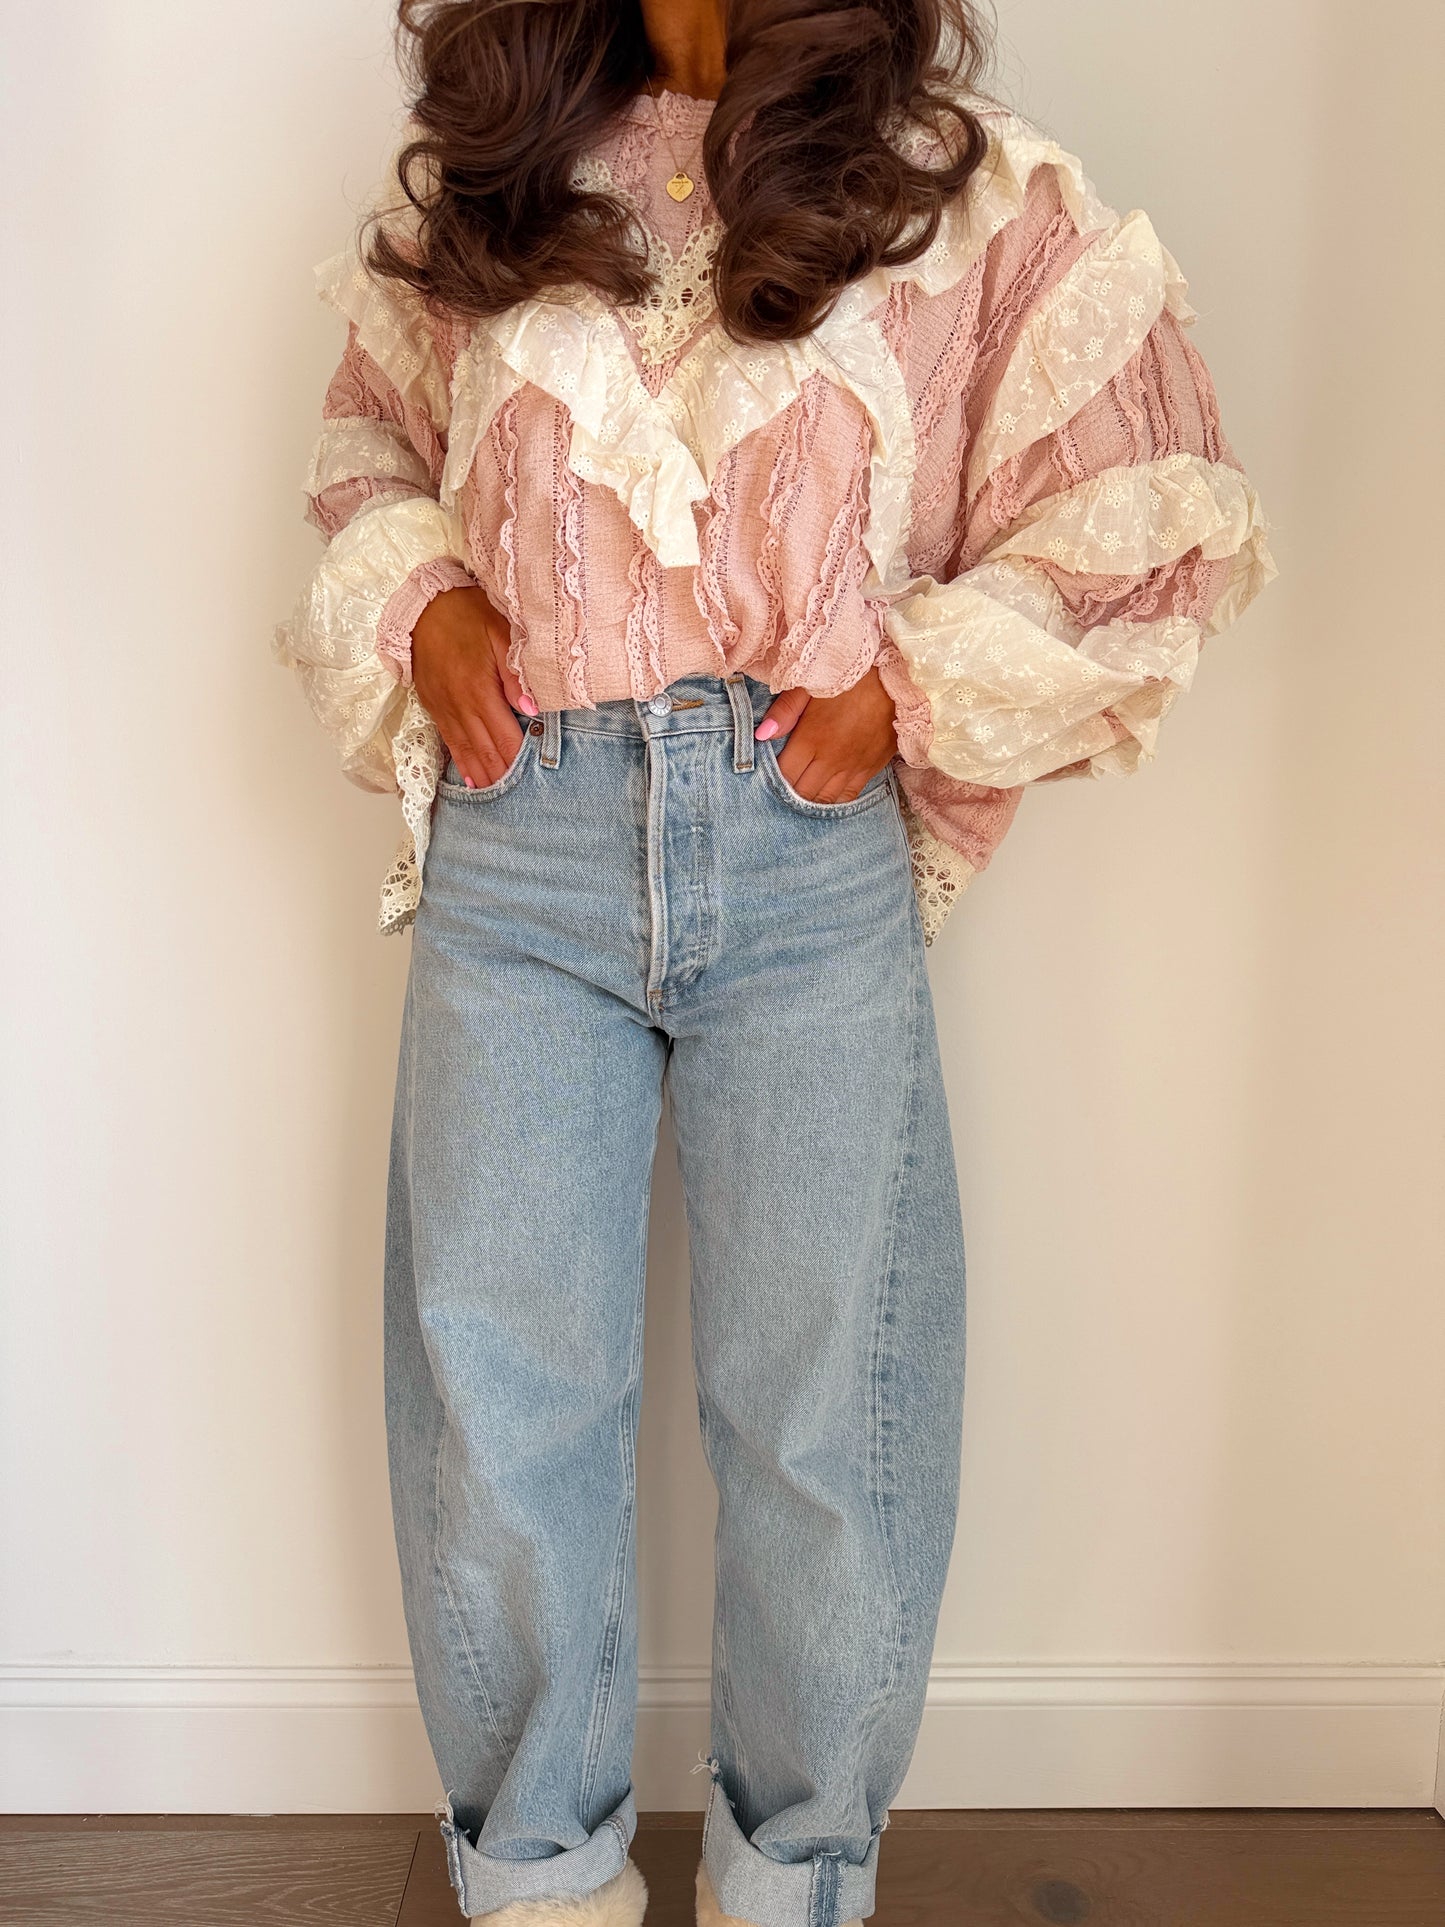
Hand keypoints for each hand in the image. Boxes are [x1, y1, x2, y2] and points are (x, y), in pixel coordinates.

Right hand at [411, 586, 536, 787]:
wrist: (422, 606)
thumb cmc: (466, 614)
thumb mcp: (499, 631)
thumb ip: (515, 672)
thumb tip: (532, 707)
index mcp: (478, 689)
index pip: (504, 735)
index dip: (518, 759)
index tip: (533, 779)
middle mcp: (459, 705)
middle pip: (485, 750)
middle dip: (502, 775)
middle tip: (519, 800)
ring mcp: (444, 708)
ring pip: (466, 751)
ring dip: (482, 776)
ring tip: (496, 798)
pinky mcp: (434, 707)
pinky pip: (450, 742)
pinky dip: (461, 764)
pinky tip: (470, 780)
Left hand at [755, 667, 897, 802]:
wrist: (897, 680)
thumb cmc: (850, 677)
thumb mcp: (811, 684)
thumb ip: (785, 710)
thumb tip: (761, 735)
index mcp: (812, 738)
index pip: (785, 773)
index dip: (774, 777)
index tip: (771, 771)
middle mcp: (831, 759)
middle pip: (802, 792)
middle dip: (790, 791)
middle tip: (785, 783)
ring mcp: (852, 767)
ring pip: (825, 799)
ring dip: (810, 799)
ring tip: (803, 790)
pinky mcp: (871, 769)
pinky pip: (848, 796)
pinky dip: (834, 799)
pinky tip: (826, 793)